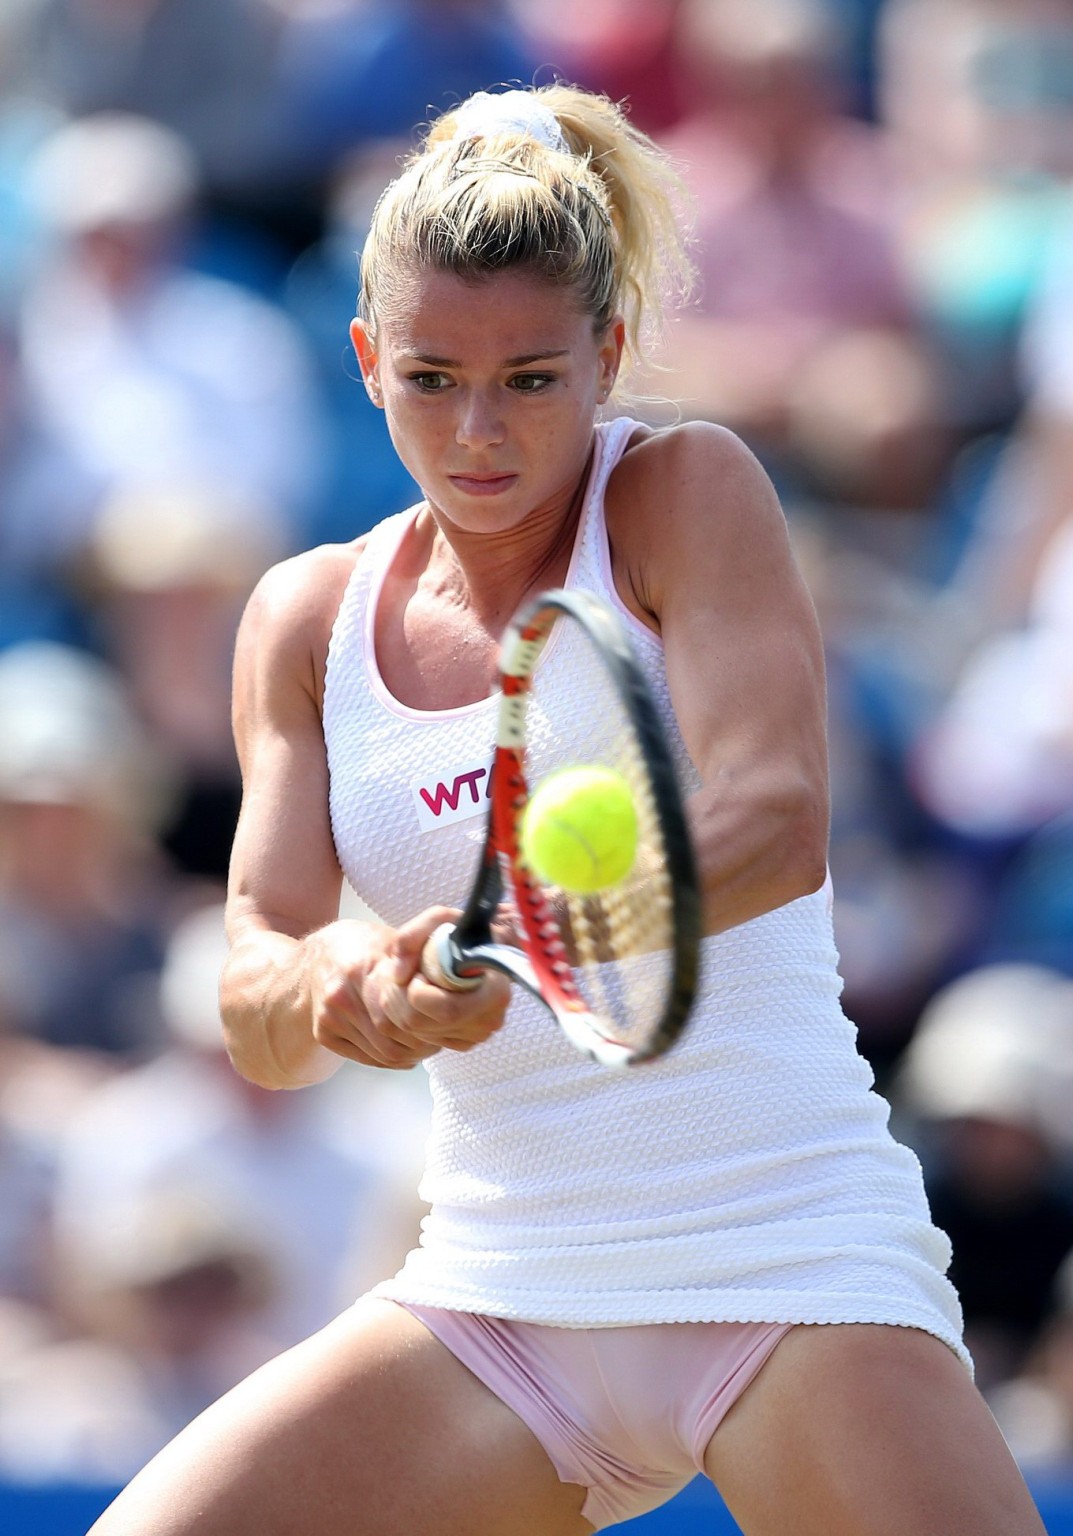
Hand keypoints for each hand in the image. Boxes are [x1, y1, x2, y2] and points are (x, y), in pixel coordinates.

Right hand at [307, 909, 508, 1069]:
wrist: (309, 958)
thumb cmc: (359, 946)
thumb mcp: (391, 939)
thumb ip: (419, 955)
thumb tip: (459, 971)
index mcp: (365, 966)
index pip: (410, 1009)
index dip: (436, 1018)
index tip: (452, 1017)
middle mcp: (344, 994)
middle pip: (399, 1035)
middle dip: (428, 1037)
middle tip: (444, 1032)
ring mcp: (331, 1017)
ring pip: (387, 1052)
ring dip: (414, 1051)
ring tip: (427, 1039)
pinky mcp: (324, 1034)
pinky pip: (369, 1058)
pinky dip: (392, 1057)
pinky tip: (404, 1045)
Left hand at [382, 906, 511, 1052]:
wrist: (476, 949)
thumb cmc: (460, 936)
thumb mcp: (438, 921)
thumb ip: (411, 936)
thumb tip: (399, 974)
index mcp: (495, 992)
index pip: (446, 1010)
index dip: (419, 992)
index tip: (420, 972)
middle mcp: (489, 1020)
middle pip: (418, 1024)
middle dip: (399, 996)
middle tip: (408, 975)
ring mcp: (475, 1035)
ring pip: (412, 1034)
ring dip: (399, 1005)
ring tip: (411, 982)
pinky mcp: (462, 1043)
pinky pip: (420, 1041)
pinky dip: (410, 1017)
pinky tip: (422, 998)